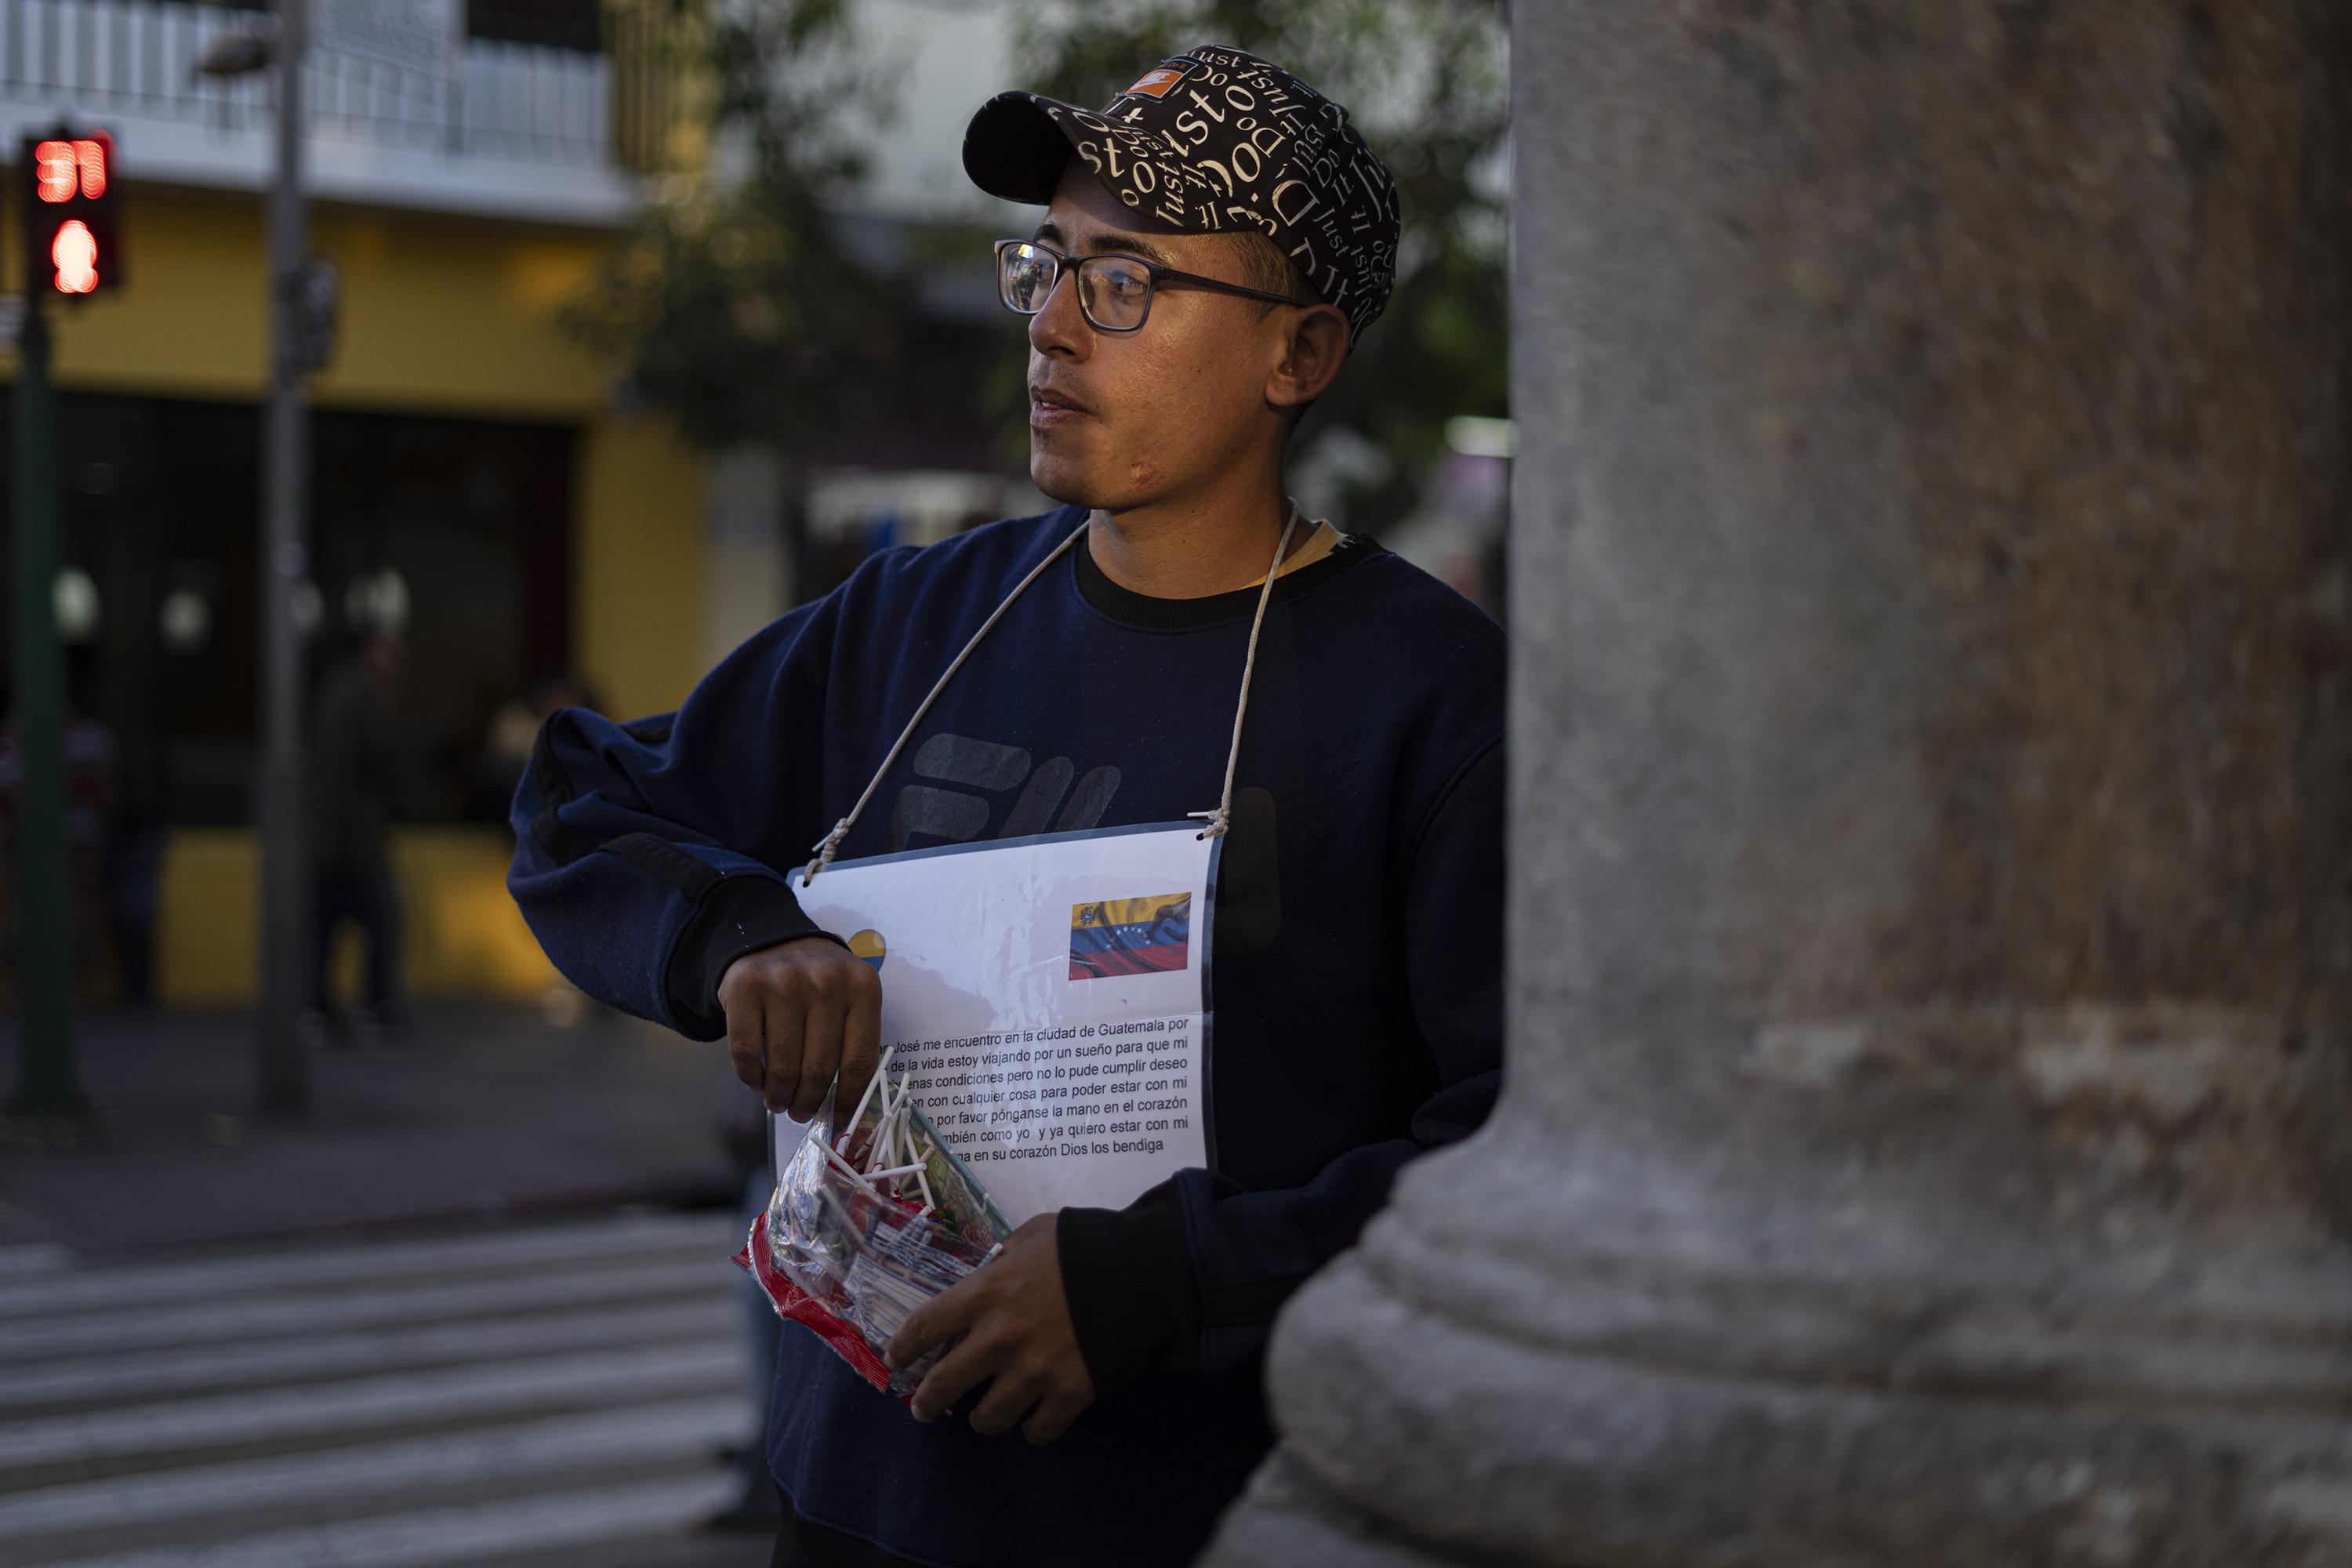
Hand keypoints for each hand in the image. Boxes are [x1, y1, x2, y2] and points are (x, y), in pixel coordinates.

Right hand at [718, 936, 880, 1122]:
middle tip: (799, 1112)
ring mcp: (783, 982)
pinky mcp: (744, 987)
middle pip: (820, 1068)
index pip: (859, 1060)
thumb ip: (852, 1043)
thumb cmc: (818, 982)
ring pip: (783, 1065)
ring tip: (778, 1101)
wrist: (772, 939)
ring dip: (779, 1095)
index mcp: (862, 987)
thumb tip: (847, 1111)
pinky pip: (746, 1051)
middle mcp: (825, 982)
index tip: (838, 1119)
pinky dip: (750, 1077)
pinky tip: (757, 1082)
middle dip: (808, 1102)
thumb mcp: (848, 999)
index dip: (849, 1099)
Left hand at [885, 1214, 1095, 1443]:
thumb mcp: (1037, 1232)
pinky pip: (1038, 1431)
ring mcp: (1032, 1373)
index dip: (903, 1347)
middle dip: (927, 1402)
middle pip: (943, 1385)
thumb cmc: (1086, 1246)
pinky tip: (1034, 1422)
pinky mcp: (1068, 1396)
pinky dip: (1033, 1430)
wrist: (1146, 1274)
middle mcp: (998, 1339)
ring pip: (987, 1418)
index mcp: (984, 1294)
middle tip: (925, 1409)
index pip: (923, 1328)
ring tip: (985, 1416)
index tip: (897, 1359)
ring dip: (982, 1419)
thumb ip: (1007, 1252)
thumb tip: (996, 1265)